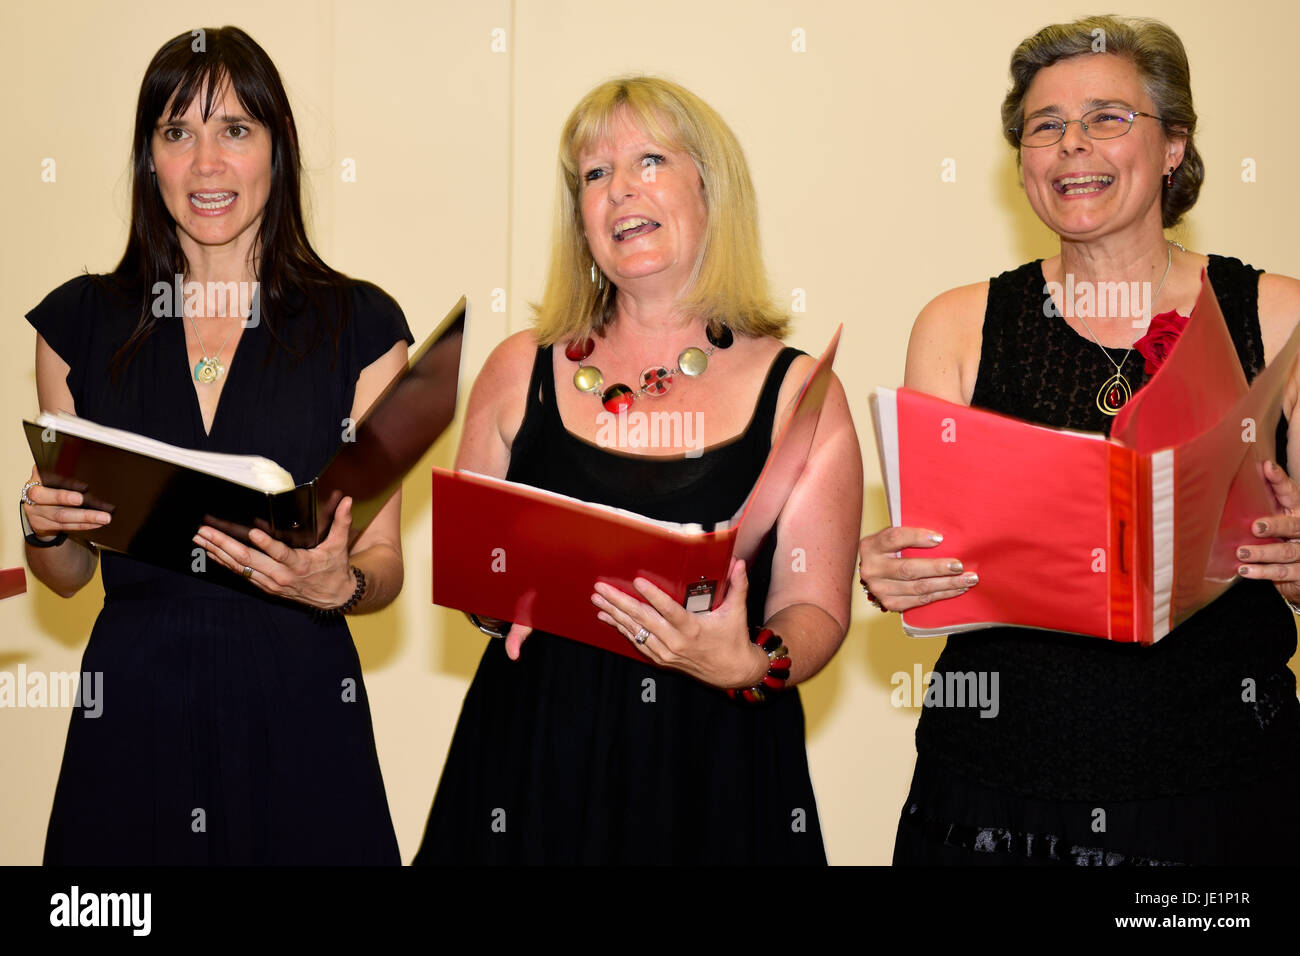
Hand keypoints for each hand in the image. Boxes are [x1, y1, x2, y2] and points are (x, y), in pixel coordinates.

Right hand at [21, 465, 110, 538]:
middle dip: (65, 498)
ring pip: (61, 516)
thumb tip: (84, 473)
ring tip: (104, 517)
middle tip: (83, 499)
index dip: (63, 481)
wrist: (35, 508)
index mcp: (35, 481)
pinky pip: (66, 526)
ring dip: (85, 517)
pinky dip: (84, 525)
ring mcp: (37, 513)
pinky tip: (98, 523)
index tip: (83, 486)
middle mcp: (32, 497)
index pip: (47, 480)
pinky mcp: (43, 526)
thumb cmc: (50, 489)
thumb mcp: (51, 479)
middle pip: (47, 498)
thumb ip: (62, 475)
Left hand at [194, 496, 356, 608]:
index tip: (253, 533)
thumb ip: (342, 522)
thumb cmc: (334, 568)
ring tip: (201, 539)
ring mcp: (270, 583)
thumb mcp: (340, 545)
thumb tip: (347, 500)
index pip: (281, 554)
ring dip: (218, 552)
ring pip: (239, 567)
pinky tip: (212, 553)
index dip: (266, 544)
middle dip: (224, 544)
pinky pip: (240, 574)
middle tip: (206, 532)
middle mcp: (281, 576)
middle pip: (248, 560)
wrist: (334, 597)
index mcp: (300, 564)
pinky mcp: (265, 586)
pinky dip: (224, 563)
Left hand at [590, 560, 764, 688]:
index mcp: (693, 629)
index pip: (669, 610)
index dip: (653, 596)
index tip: (637, 581)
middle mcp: (676, 642)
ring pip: (635, 631)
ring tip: (598, 600)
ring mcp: (666, 653)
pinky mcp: (661, 659)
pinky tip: (608, 618)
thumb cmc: (733, 639)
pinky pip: (637, 642)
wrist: (732, 672)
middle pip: (643, 620)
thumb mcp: (737, 612)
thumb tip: (739, 563)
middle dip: (619, 602)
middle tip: (601, 588)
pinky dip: (622, 629)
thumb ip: (737, 586)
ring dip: (615, 615)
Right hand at [857, 525, 976, 611]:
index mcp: (871, 546)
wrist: (875, 573)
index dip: (917, 537)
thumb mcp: (892, 537)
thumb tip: (943, 536)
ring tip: (967, 579)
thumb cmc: (891, 550)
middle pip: (908, 569)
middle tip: (960, 566)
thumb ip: (910, 535)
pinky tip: (956, 589)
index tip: (940, 538)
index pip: (894, 538)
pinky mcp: (890, 603)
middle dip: (938, 568)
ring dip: (946, 584)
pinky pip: (920, 600)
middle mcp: (871, 569)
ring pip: (918, 587)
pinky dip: (941, 594)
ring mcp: (879, 589)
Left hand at [1237, 460, 1299, 605]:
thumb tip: (1245, 470)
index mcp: (1296, 510)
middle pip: (1294, 526)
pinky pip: (1282, 573)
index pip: (1291, 492)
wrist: (1296, 569)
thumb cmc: (1279, 535)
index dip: (1280, 480)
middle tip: (1255, 527)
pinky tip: (1245, 571)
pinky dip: (1262, 572)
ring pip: (1286, 552)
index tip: (1267, 467)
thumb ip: (1263, 497)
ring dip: (1263, 553)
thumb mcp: (1273, 514)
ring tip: (1241, 552)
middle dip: (1275, 525)